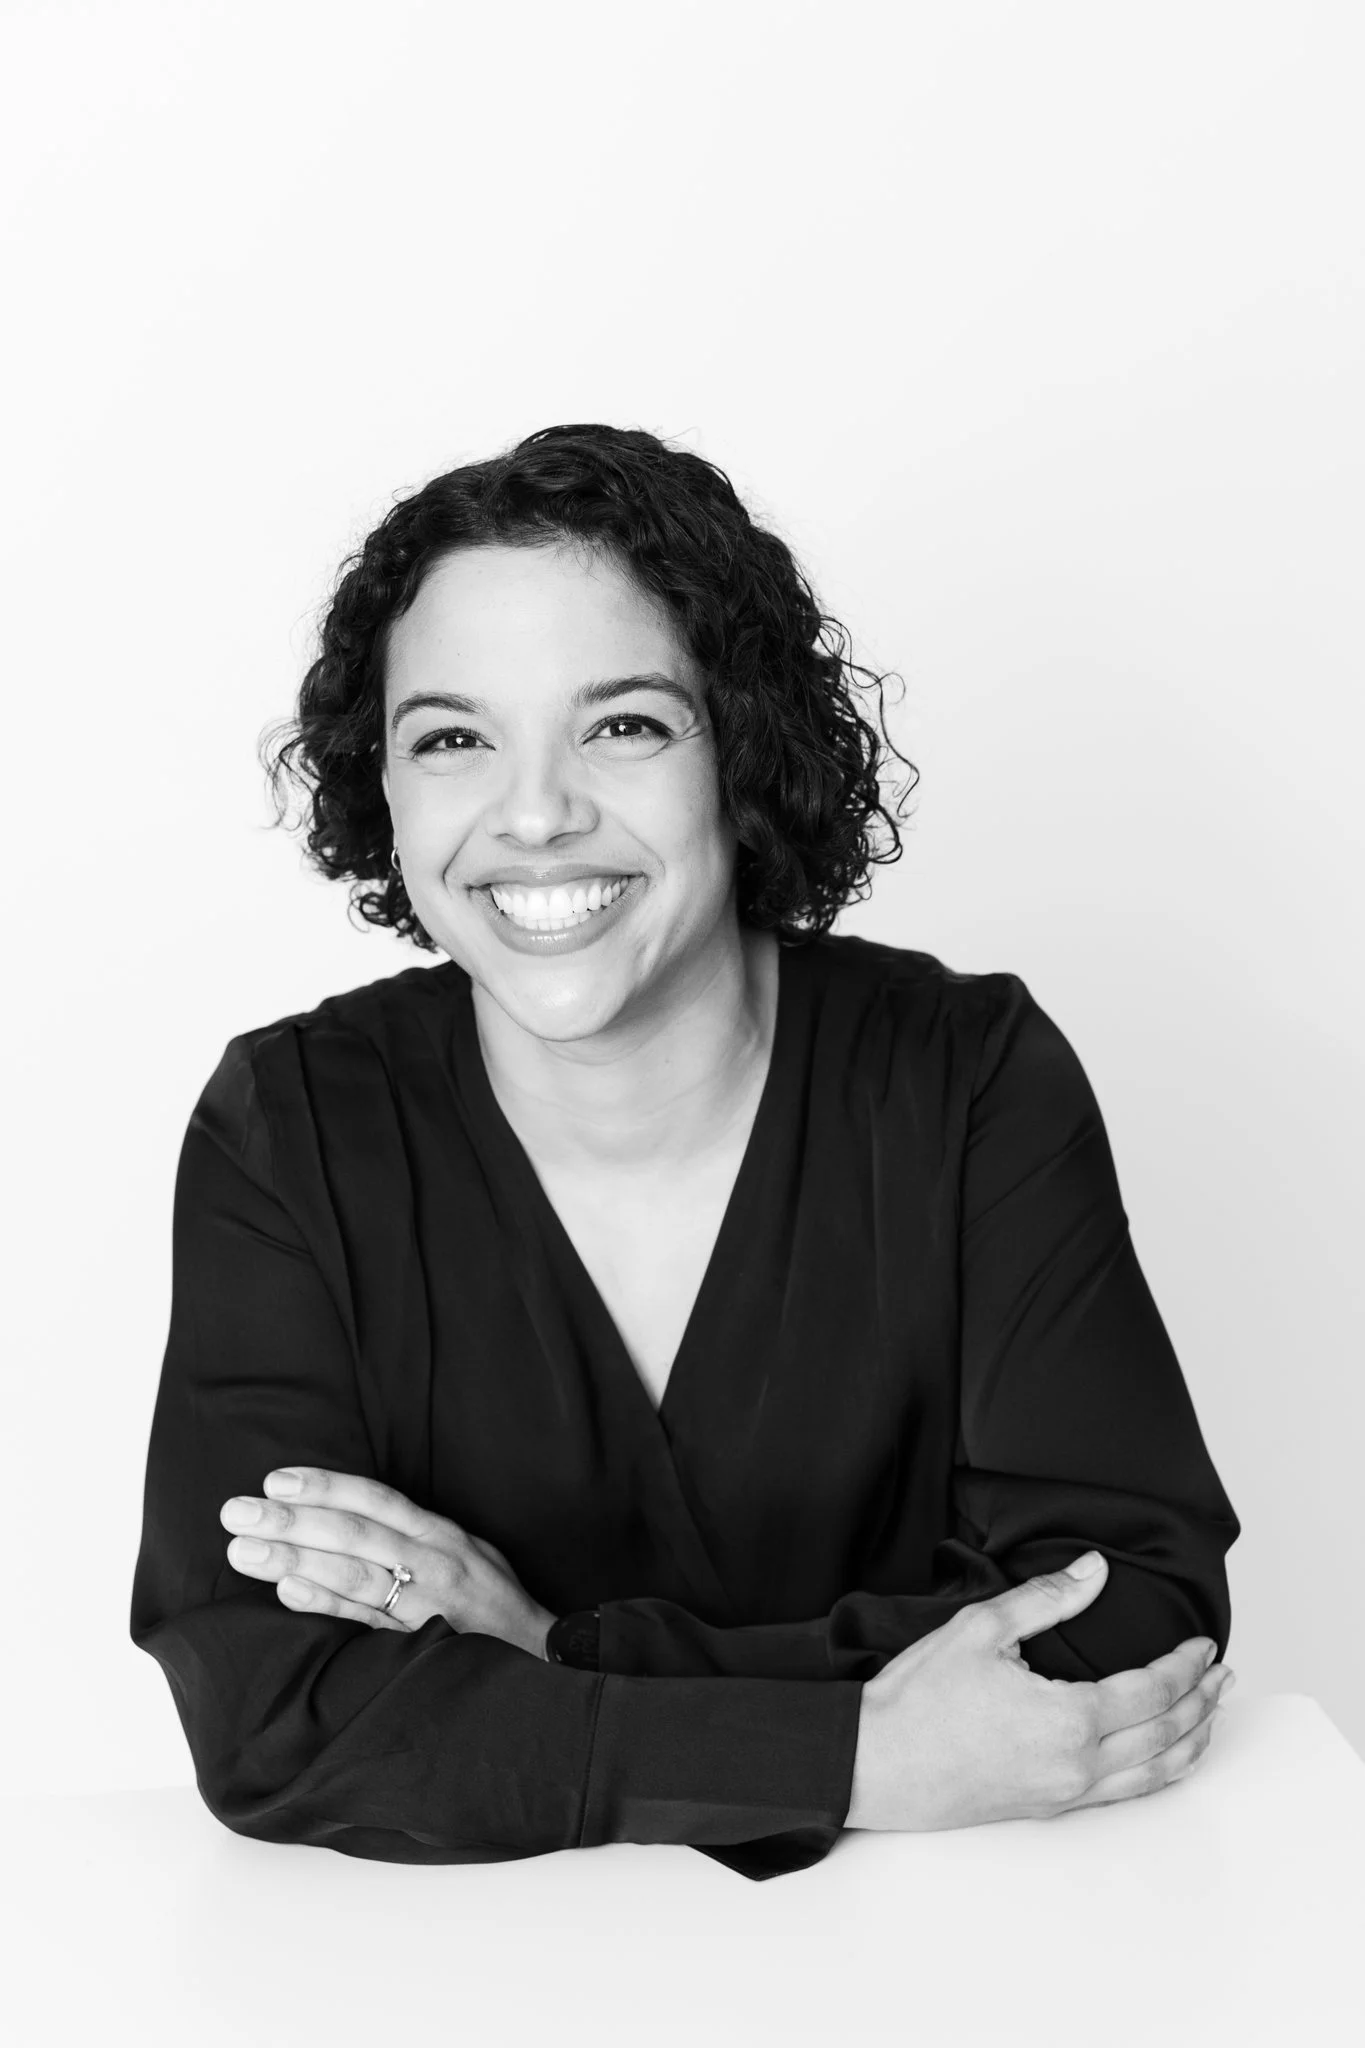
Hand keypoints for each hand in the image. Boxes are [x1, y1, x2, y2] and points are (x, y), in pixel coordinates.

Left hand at [219, 1467, 557, 1659]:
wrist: (537, 1660)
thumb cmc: (493, 1602)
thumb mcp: (467, 1550)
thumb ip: (416, 1532)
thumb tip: (348, 1511)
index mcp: (441, 1535)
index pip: (375, 1501)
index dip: (325, 1486)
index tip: (276, 1480)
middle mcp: (432, 1564)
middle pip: (353, 1535)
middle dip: (292, 1520)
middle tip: (238, 1512)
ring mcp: (424, 1606)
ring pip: (352, 1574)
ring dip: (293, 1559)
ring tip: (243, 1550)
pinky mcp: (417, 1646)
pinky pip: (365, 1622)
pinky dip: (325, 1603)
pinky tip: (286, 1590)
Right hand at [845, 1552, 1233, 1831]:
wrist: (875, 1764)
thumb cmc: (919, 1699)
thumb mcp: (981, 1629)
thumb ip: (1047, 1598)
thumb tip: (1094, 1570)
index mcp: (1069, 1720)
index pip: (1151, 1692)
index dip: (1184, 1666)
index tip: (1204, 1644)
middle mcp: (1078, 1766)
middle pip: (1165, 1735)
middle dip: (1201, 1702)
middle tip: (1223, 1674)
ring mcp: (1066, 1793)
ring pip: (1154, 1773)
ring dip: (1191, 1742)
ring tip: (1213, 1716)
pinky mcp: (1049, 1807)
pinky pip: (1125, 1794)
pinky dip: (1160, 1773)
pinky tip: (1165, 1759)